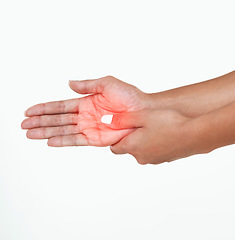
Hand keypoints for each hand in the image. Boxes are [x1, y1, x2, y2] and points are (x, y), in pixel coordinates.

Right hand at [21, 76, 149, 146]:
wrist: (143, 111)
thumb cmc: (129, 97)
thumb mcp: (106, 84)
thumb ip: (87, 85)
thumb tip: (69, 83)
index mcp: (86, 103)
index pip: (60, 106)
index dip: (44, 108)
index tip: (29, 111)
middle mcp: (85, 117)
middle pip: (57, 120)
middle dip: (40, 122)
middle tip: (24, 124)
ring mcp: (89, 128)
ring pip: (63, 130)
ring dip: (46, 132)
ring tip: (30, 133)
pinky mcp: (96, 139)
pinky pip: (76, 140)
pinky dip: (62, 141)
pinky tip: (50, 141)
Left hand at [109, 109, 202, 163]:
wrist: (195, 134)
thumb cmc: (168, 123)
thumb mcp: (142, 116)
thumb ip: (122, 119)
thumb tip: (105, 121)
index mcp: (132, 146)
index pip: (115, 148)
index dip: (117, 137)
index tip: (123, 128)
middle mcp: (140, 157)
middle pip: (129, 148)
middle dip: (132, 138)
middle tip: (141, 124)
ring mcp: (154, 160)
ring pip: (142, 150)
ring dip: (144, 141)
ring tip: (155, 127)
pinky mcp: (165, 160)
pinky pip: (154, 152)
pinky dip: (156, 145)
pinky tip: (165, 134)